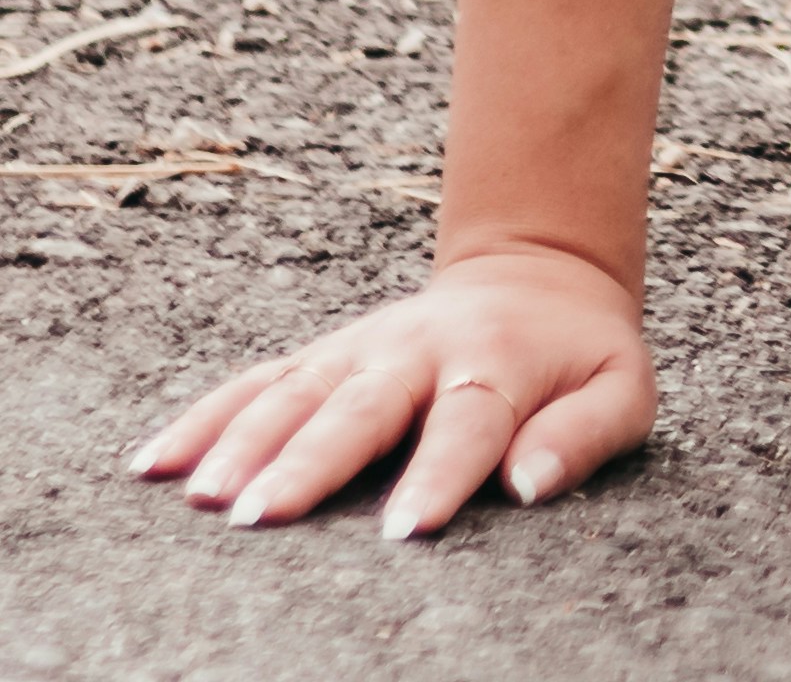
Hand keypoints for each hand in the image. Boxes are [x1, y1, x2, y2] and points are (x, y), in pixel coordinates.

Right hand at [130, 240, 654, 535]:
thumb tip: (531, 483)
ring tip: (201, 497)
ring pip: (296, 393)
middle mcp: (420, 350)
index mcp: (501, 362)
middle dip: (312, 461)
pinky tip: (154, 461)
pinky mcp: (325, 354)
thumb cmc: (581, 357)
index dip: (440, 475)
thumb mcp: (623, 388)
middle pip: (362, 408)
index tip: (407, 529)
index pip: (469, 424)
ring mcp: (363, 348)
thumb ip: (584, 434)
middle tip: (262, 515)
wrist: (541, 273)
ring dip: (244, 442)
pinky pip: (256, 383)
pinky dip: (204, 418)